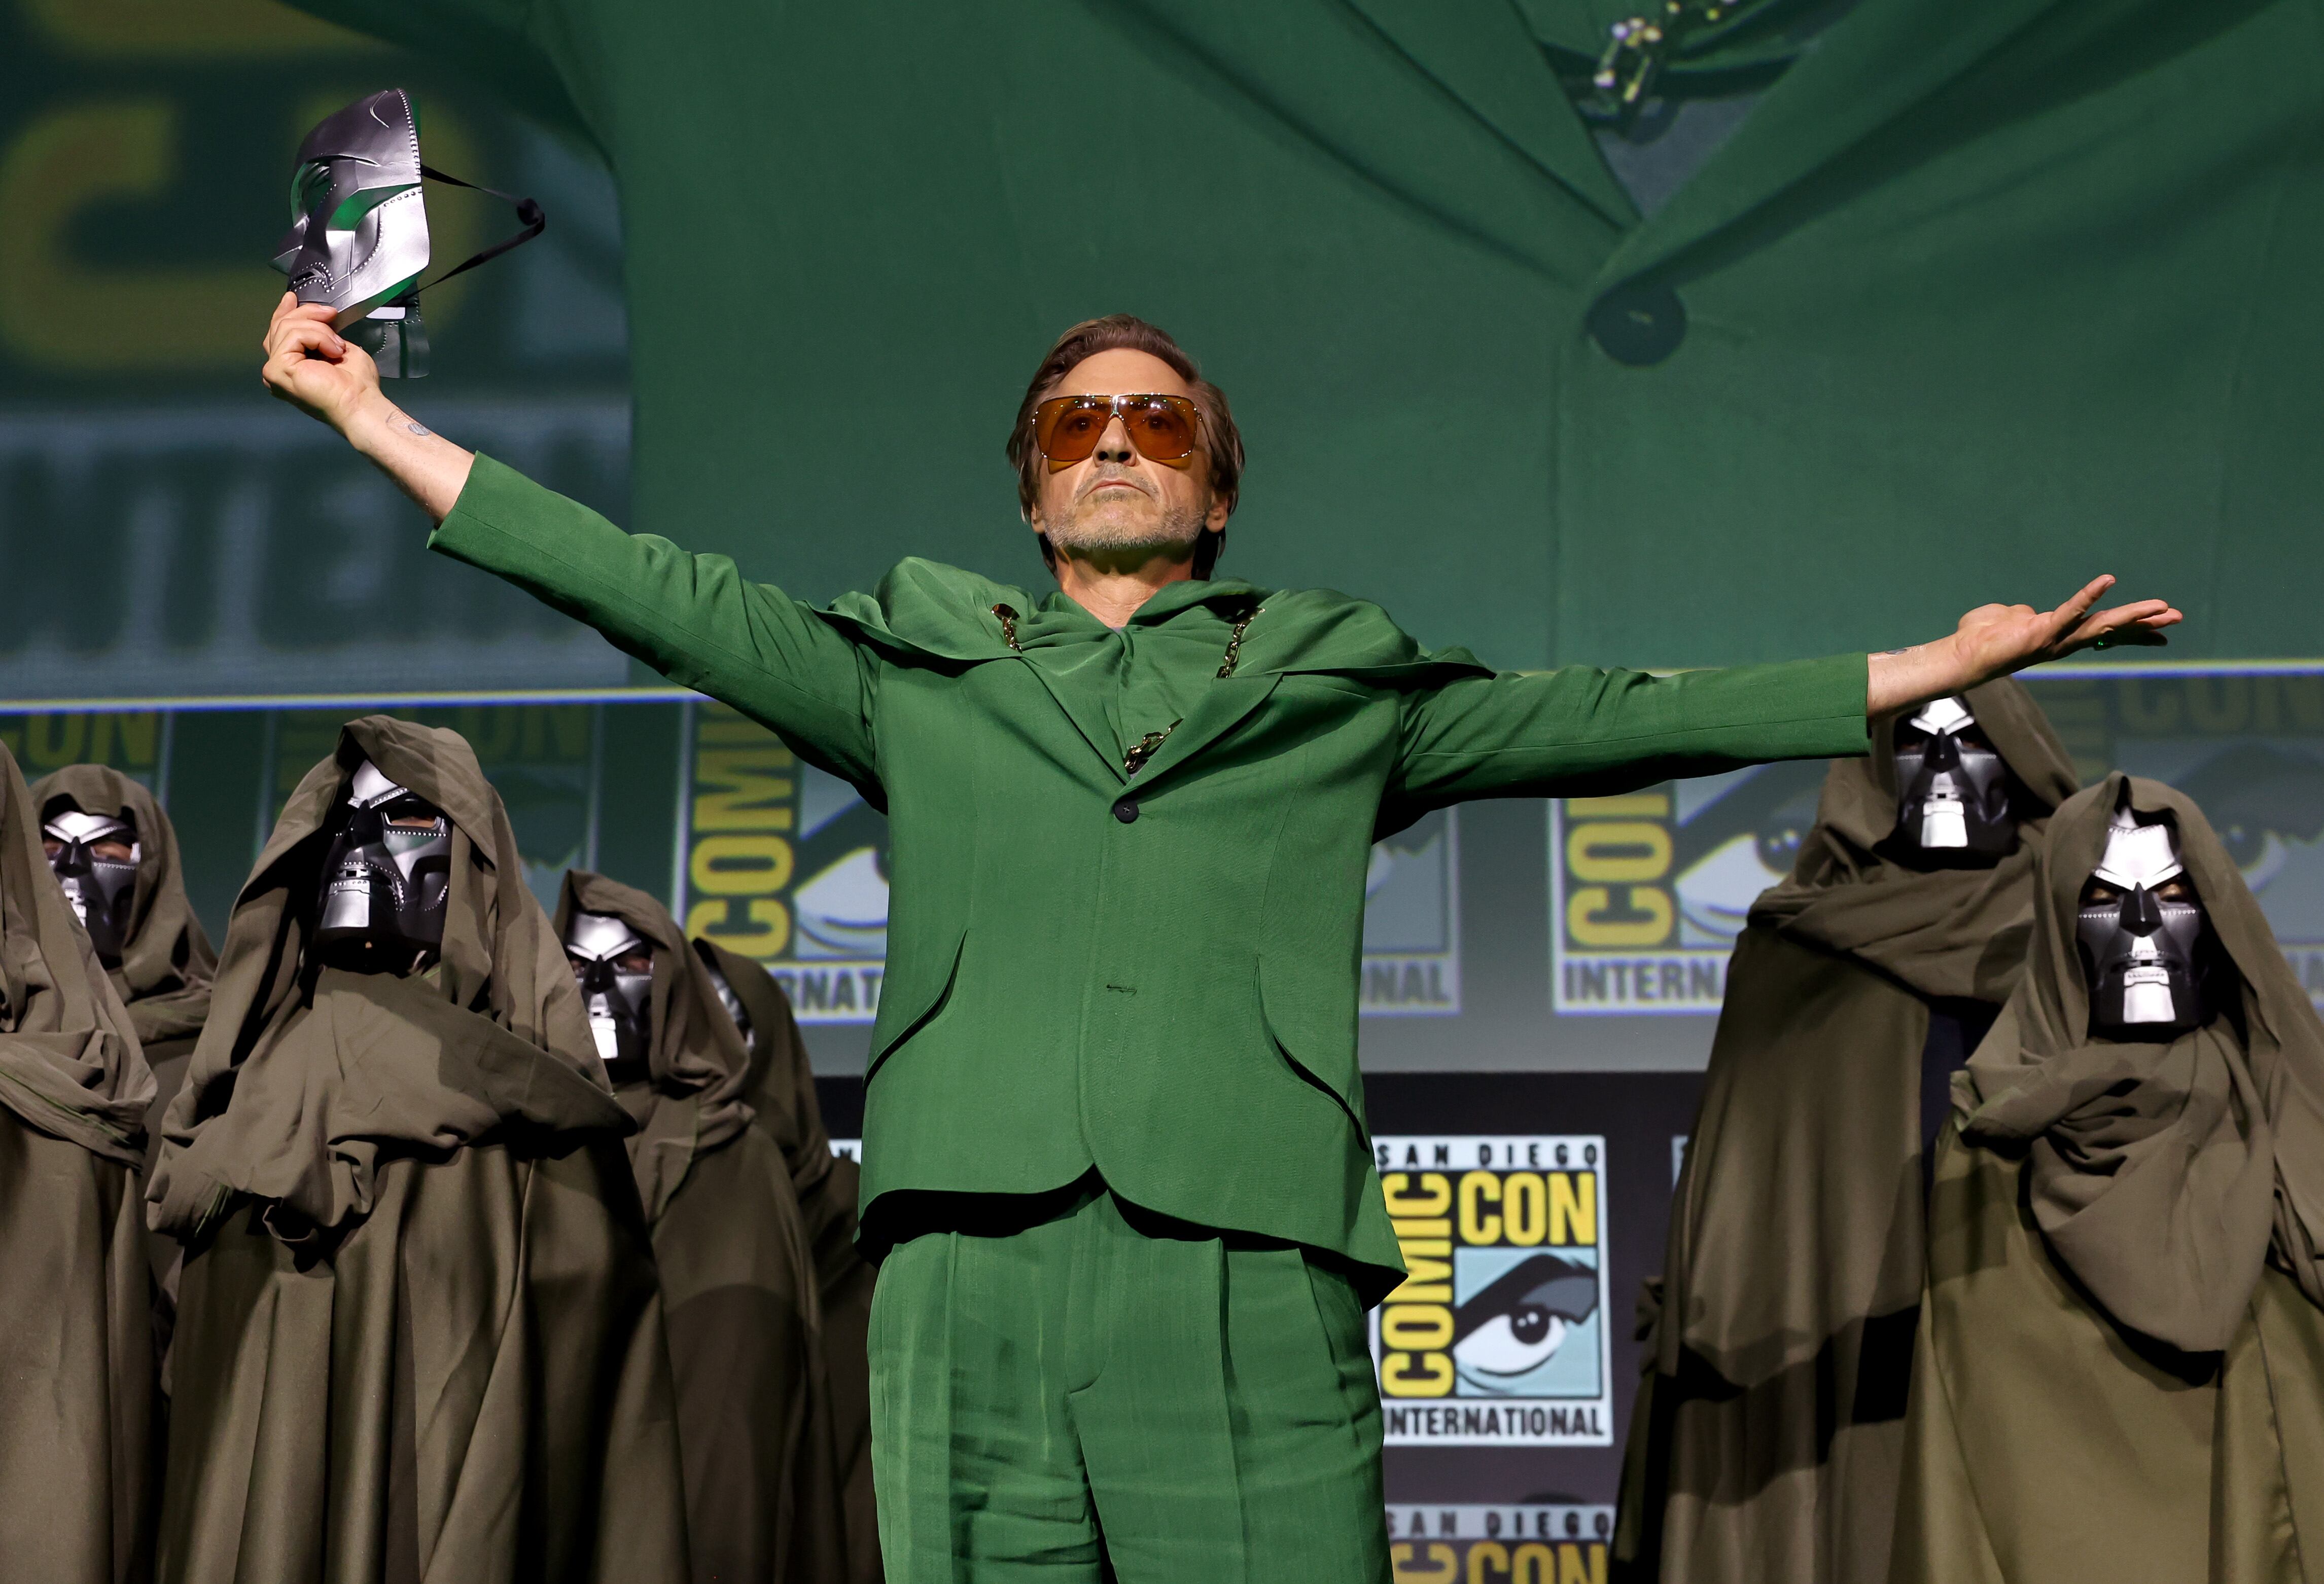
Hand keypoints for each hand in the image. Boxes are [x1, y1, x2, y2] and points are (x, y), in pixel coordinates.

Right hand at [261, 292, 379, 432]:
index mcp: (290, 367)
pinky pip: (295, 335)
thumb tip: (319, 317)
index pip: (279, 333)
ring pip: (288, 327)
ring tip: (339, 346)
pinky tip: (334, 351)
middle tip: (331, 314)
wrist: (360, 403)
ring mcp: (274, 370)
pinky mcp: (278, 368)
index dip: (284, 312)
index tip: (292, 298)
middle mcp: (277, 369)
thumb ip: (321, 335)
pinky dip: (319, 337)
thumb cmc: (356, 384)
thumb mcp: (337, 348)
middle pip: (281, 325)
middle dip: (308, 314)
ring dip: (321, 330)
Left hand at [1951, 576, 2180, 677]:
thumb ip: (2022, 614)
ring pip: (2100, 625)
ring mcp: (2054, 638)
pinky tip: (2109, 581)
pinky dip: (2088, 595)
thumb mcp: (2009, 619)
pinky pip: (2069, 610)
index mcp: (2059, 636)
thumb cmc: (1979, 637)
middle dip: (2145, 624)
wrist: (1962, 653)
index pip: (2103, 633)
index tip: (2162, 630)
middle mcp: (2062, 641)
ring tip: (2161, 608)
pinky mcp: (2042, 631)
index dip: (2132, 631)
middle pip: (2112, 631)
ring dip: (2132, 615)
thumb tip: (2025, 611)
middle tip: (2176, 617)